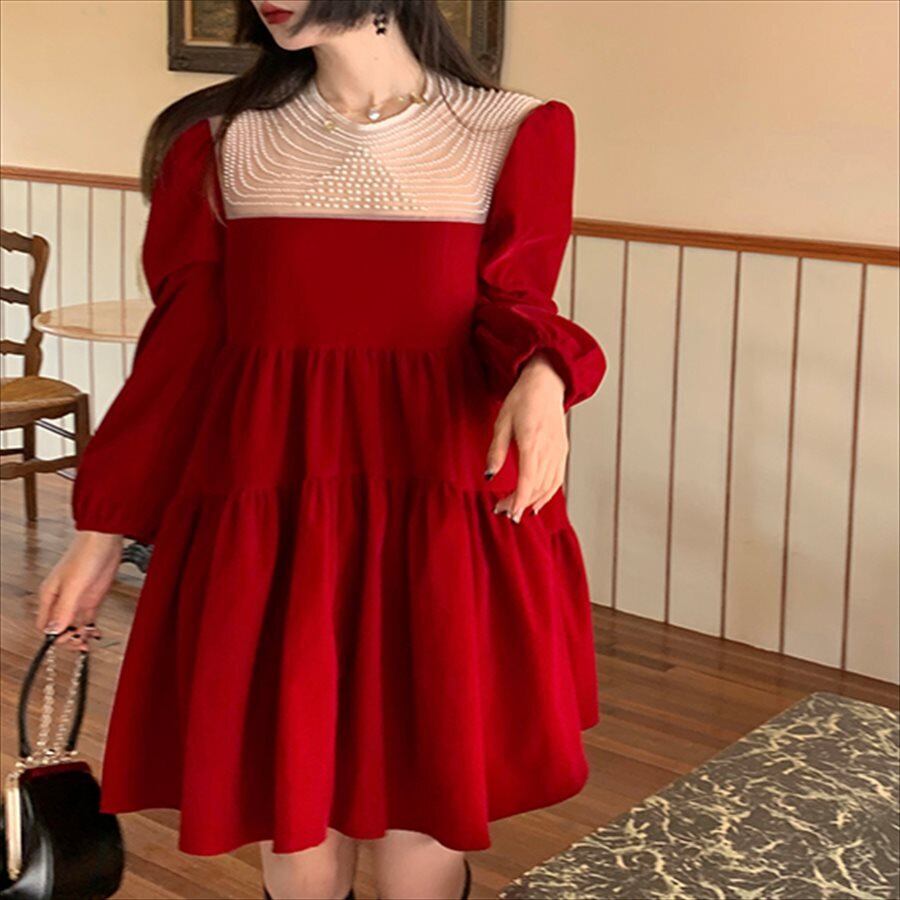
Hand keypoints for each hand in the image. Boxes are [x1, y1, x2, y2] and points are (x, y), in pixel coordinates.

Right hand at [35, 531, 122, 649]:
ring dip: (80, 636)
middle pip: (59, 628)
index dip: (55, 636)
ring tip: (88, 642)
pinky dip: (90, 629)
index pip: (45, 626)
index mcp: (50, 596)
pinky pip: (88, 619)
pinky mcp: (92, 598)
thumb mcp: (74, 585)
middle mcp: (62, 600)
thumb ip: (64, 609)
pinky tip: (95, 635)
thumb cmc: (85, 555)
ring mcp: (78, 599)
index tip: (68, 638)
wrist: (105, 539)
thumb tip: (54, 631)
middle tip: (81, 643)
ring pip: (74, 626)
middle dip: (68, 638)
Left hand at [485, 351, 567, 521]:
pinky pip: (557, 479)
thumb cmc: (522, 400)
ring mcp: (558, 451)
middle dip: (519, 503)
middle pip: (537, 486)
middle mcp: (549, 449)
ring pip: (548, 486)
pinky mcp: (562, 451)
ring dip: (532, 501)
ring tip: (514, 510)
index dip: (519, 499)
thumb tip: (489, 475)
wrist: (546, 383)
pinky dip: (548, 494)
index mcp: (532, 441)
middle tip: (501, 511)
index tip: (509, 513)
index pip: (528, 479)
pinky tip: (536, 503)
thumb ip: (496, 451)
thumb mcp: (501, 422)